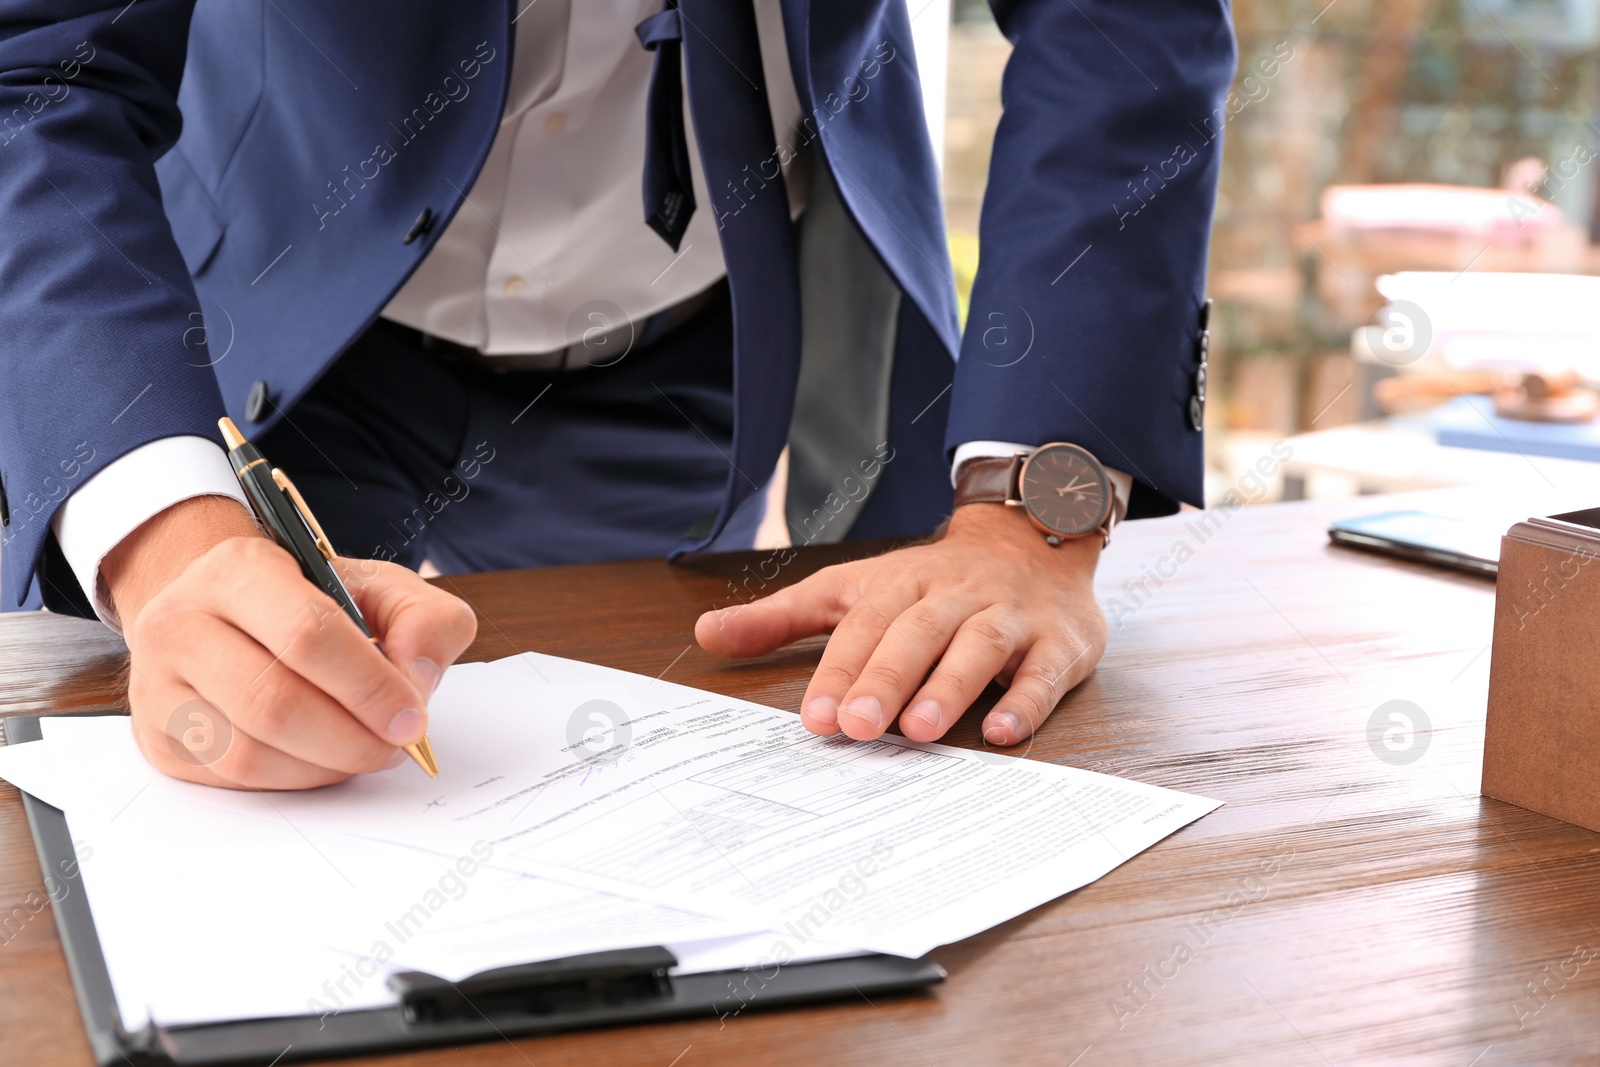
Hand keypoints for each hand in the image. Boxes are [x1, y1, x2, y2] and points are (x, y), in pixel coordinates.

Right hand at [105, 496, 477, 788]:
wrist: (233, 614)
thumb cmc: (312, 603)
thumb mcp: (381, 589)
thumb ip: (425, 620)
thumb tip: (417, 678)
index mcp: (239, 568)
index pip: (307, 635)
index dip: (369, 687)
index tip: (412, 718)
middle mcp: (181, 621)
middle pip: (273, 703)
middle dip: (352, 737)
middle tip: (396, 745)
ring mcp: (158, 683)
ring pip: (247, 751)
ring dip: (325, 765)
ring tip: (366, 750)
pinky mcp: (158, 736)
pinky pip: (231, 778)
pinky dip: (293, 780)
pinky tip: (324, 759)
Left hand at [695, 503, 1106, 746]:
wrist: (1034, 535)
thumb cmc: (931, 582)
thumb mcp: (853, 589)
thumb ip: (784, 617)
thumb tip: (706, 634)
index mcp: (902, 583)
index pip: (864, 626)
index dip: (839, 671)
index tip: (815, 718)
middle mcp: (955, 595)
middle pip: (917, 633)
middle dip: (887, 679)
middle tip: (858, 728)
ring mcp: (1011, 616)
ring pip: (979, 646)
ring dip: (951, 687)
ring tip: (921, 731)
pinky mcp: (1060, 642)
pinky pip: (1045, 671)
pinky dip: (1028, 699)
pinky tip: (1004, 732)